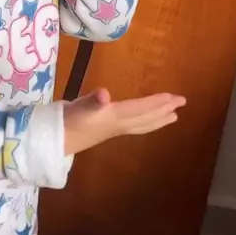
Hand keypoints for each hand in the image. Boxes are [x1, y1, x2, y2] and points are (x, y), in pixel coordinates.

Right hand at [63, 89, 186, 155]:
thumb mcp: (79, 108)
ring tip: (172, 116)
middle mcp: (118, 125)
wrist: (54, 139)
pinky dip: (143, 122)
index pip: (142, 109)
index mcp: (115, 117)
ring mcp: (113, 129)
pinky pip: (133, 126)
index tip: (176, 98)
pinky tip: (141, 120)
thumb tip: (103, 95)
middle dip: (164, 110)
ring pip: (141, 124)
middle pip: (146, 118)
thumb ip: (92, 100)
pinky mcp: (106, 130)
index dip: (158, 103)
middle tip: (181, 103)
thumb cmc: (67, 121)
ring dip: (157, 119)